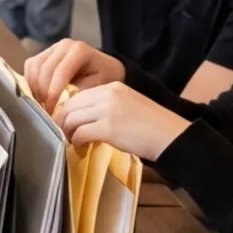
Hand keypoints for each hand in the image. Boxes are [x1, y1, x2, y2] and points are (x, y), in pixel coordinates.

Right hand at [22, 39, 125, 108]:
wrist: (105, 67)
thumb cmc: (104, 77)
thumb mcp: (99, 86)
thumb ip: (80, 93)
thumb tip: (60, 105)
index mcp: (79, 50)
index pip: (60, 72)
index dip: (53, 92)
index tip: (51, 110)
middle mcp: (64, 45)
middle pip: (43, 69)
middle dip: (41, 92)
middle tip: (44, 111)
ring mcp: (52, 48)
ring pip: (33, 67)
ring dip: (33, 88)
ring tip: (40, 104)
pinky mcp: (44, 54)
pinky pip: (30, 67)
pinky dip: (30, 82)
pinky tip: (38, 96)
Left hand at [50, 82, 189, 162]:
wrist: (171, 135)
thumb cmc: (151, 124)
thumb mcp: (126, 104)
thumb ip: (104, 105)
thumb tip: (80, 117)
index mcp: (112, 85)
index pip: (77, 95)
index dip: (66, 110)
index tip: (66, 122)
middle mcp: (108, 95)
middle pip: (70, 106)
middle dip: (62, 121)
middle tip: (64, 134)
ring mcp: (108, 111)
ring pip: (71, 119)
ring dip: (67, 132)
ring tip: (73, 141)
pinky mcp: (108, 128)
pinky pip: (80, 133)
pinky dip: (76, 142)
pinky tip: (81, 146)